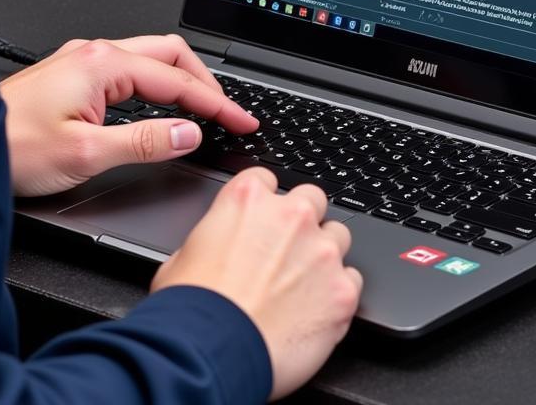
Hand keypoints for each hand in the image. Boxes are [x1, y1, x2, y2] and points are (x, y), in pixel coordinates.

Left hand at [0, 35, 257, 196]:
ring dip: (181, 80)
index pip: (177, 80)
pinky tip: (160, 104)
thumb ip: (145, 142)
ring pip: (150, 58)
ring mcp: (82, 61)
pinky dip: (157, 85)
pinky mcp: (72, 75)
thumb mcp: (85, 154)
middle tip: (229, 112)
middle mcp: (93, 53)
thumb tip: (189, 133)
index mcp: (102, 64)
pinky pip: (130, 69)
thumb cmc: (11, 149)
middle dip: (206, 81)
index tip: (242, 121)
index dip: (216, 103)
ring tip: (204, 108)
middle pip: (170, 54)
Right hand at [152, 168, 361, 399]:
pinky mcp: (342, 291)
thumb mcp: (182, 256)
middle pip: (312, 200)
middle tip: (287, 251)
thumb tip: (218, 245)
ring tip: (302, 284)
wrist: (210, 354)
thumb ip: (214, 236)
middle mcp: (292, 216)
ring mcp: (322, 252)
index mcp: (249, 200)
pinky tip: (317, 309)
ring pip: (338, 237)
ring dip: (323, 255)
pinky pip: (353, 280)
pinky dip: (338, 292)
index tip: (262, 220)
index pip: (267, 180)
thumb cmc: (190, 310)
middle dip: (302, 221)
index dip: (264, 203)